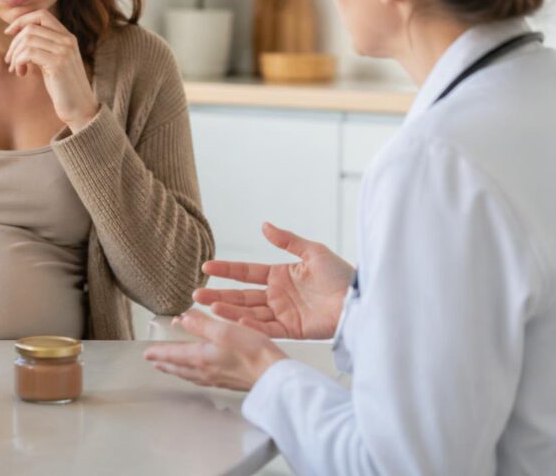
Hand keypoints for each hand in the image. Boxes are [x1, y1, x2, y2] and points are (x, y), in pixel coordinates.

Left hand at [4, 10, 98, 131]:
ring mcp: (64, 51)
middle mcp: (68, 40)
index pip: (41, 14)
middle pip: (31, 27)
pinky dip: (18, 62)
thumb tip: (18, 37)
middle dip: (14, 42)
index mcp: (68, 37)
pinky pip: (28, 53)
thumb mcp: (53, 62)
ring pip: (27, 39)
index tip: (9, 33)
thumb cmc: (63, 88)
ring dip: (15, 54)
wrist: (80, 108)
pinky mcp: (58, 64)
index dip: (21, 20)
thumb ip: (43, 47)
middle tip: (9, 60)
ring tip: (15, 68)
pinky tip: (21, 73)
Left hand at [143, 309, 287, 391]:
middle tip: (153, 360)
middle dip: (164, 363)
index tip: (147, 352)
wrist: (273, 375)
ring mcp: (216, 378)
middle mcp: (205, 371)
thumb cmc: (252, 352)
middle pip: (177, 368)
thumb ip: (201, 324)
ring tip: (170, 366)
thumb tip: (182, 319)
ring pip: (188, 374)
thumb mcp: (224, 330)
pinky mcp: (227, 381)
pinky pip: (201, 379)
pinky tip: (197, 373)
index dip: (158, 352)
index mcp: (201, 357)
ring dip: (176, 369)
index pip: (173, 355)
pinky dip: (191, 374)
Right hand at [194, 222, 353, 339]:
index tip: (206, 267)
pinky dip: (250, 326)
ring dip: (228, 310)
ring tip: (208, 307)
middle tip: (196, 295)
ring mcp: (282, 314)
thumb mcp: (312, 251)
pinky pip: (266, 328)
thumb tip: (264, 225)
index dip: (227, 270)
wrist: (359, 298)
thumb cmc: (341, 274)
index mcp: (280, 275)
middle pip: (241, 295)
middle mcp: (277, 295)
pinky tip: (234, 321)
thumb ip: (287, 240)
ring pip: (248, 313)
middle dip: (218, 295)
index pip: (246, 273)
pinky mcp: (292, 330)